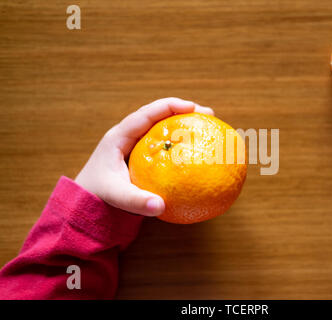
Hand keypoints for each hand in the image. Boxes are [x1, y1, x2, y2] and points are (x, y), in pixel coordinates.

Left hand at [75, 97, 213, 216]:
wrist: (87, 199)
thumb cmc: (98, 194)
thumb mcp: (115, 196)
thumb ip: (136, 202)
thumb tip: (161, 207)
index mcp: (119, 136)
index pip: (146, 113)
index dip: (170, 106)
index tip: (192, 107)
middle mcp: (129, 134)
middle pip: (159, 114)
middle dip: (185, 110)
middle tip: (209, 113)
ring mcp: (138, 143)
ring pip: (164, 125)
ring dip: (186, 123)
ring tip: (210, 126)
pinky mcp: (145, 153)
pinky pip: (166, 142)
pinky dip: (182, 142)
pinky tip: (199, 151)